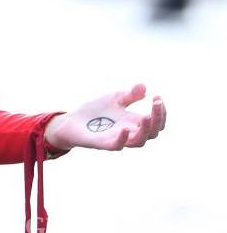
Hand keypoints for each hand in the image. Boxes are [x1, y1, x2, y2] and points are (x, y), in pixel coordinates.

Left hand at [44, 84, 165, 151]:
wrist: (71, 121)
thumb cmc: (95, 112)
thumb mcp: (114, 99)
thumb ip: (129, 95)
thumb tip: (144, 86)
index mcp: (134, 122)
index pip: (156, 122)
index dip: (161, 112)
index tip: (158, 97)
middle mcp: (129, 132)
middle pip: (153, 132)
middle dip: (158, 118)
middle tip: (156, 104)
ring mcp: (117, 139)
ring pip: (139, 142)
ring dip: (145, 130)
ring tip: (146, 116)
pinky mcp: (103, 143)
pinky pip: (116, 146)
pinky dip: (122, 139)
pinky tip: (125, 128)